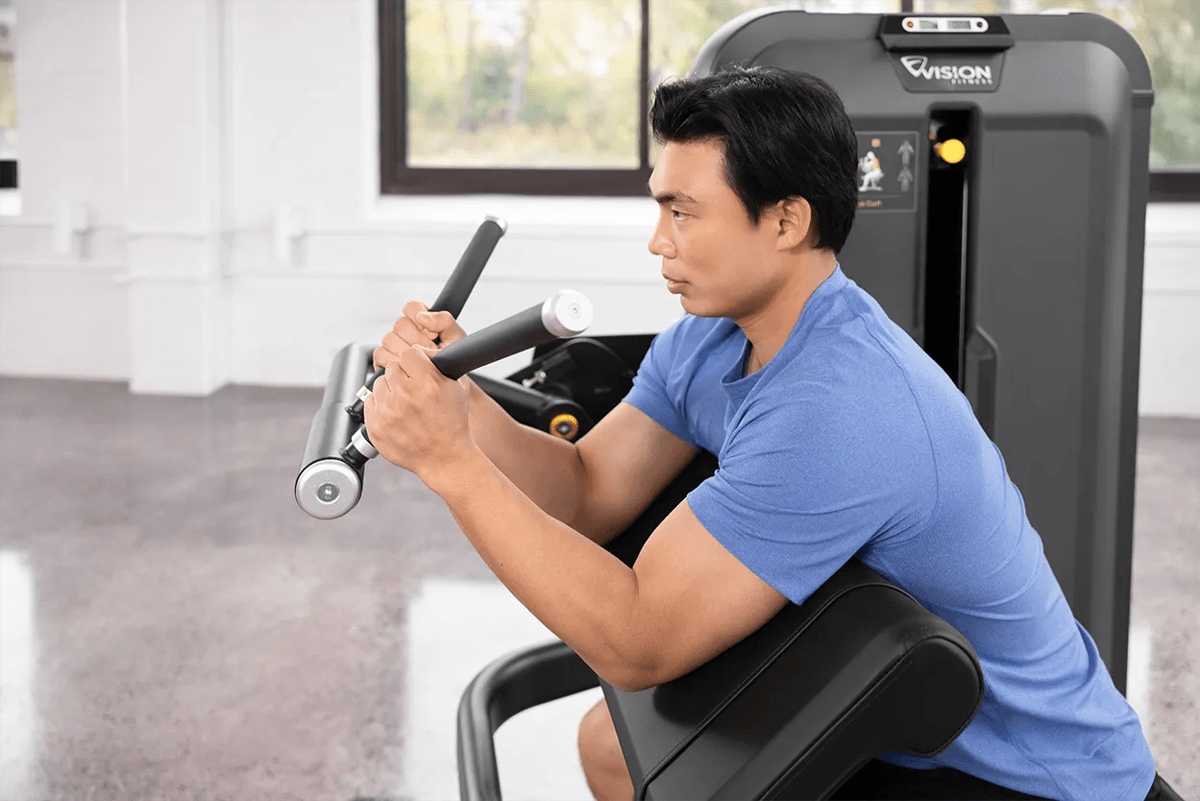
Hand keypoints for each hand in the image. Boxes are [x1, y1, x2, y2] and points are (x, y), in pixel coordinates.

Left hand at [363, 343, 477, 488]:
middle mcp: (405, 395)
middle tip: (414, 391)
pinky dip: (381, 406)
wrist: (445, 457)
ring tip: (406, 405)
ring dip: (391, 390)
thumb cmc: (453, 424)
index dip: (415, 361)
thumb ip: (440, 364)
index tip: (418, 370)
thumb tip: (423, 350)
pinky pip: (370, 401)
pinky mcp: (375, 426)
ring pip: (379, 383)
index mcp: (427, 382)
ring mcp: (388, 412)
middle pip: (392, 367)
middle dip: (403, 376)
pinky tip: (397, 415)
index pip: (408, 353)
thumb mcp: (458, 387)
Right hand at [374, 301, 468, 370]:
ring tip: (420, 360)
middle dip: (417, 339)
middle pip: (400, 324)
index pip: (411, 307)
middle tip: (429, 349)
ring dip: (406, 351)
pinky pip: (381, 354)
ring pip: (389, 339)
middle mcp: (406, 331)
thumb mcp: (456, 339)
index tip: (432, 333)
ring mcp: (394, 344)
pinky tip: (408, 367)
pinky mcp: (384, 359)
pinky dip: (395, 362)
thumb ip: (444, 321)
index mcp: (422, 321)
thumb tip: (422, 316)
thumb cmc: (451, 362)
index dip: (419, 319)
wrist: (446, 383)